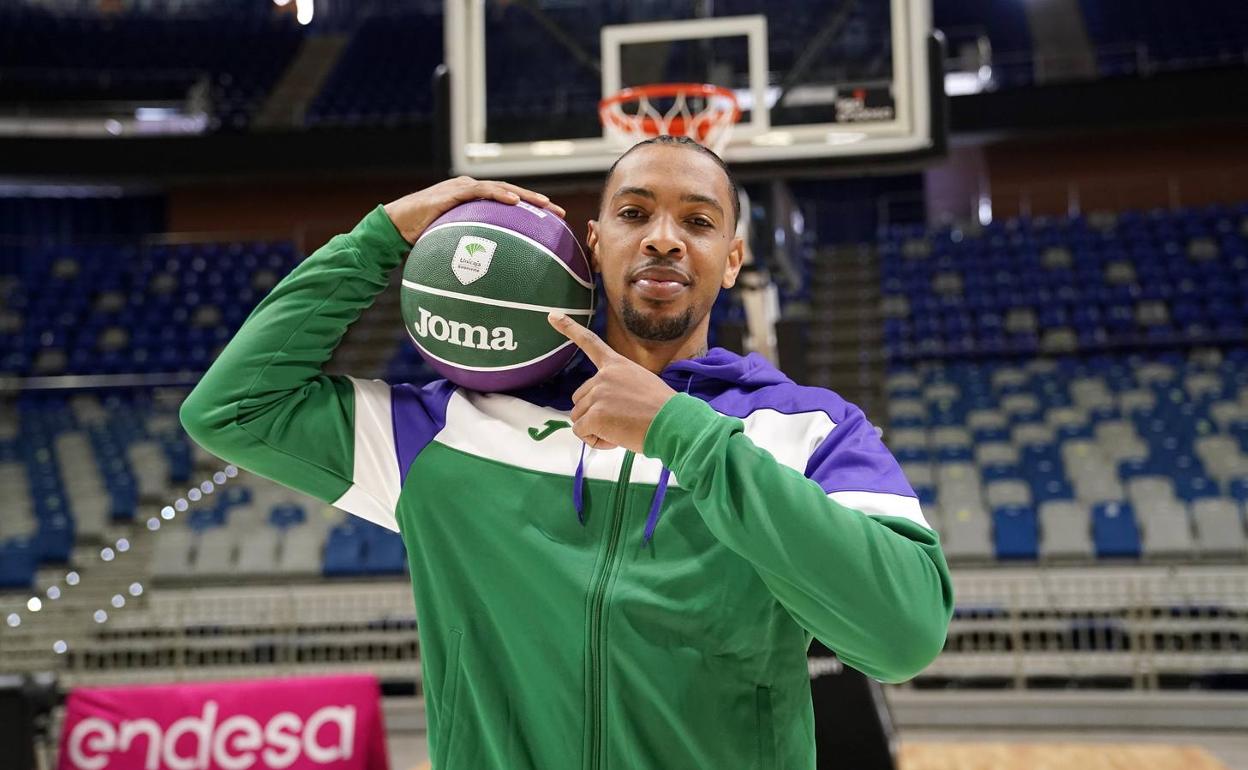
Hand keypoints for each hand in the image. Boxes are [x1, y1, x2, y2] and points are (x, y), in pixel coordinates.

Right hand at [383, 176, 566, 243]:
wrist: (396, 227)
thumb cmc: (423, 241)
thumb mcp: (454, 252)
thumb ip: (473, 259)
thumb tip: (493, 284)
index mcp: (476, 204)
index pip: (509, 205)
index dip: (533, 212)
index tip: (554, 223)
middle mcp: (473, 192)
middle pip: (512, 195)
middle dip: (537, 203)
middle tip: (559, 214)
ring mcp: (463, 188)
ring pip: (501, 189)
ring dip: (524, 196)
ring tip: (544, 204)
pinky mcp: (453, 191)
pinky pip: (480, 191)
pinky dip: (498, 194)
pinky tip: (514, 202)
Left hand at [547, 312, 677, 452]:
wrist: (674, 423)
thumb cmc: (664, 411)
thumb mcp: (641, 386)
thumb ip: (618, 390)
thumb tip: (603, 410)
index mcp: (617, 365)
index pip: (591, 343)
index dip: (569, 329)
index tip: (552, 316)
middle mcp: (604, 376)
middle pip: (580, 399)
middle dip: (593, 414)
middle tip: (622, 422)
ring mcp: (598, 394)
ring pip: (578, 417)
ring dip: (595, 429)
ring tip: (623, 429)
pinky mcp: (595, 414)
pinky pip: (581, 432)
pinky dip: (595, 440)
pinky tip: (616, 438)